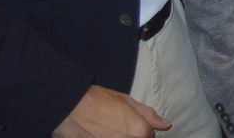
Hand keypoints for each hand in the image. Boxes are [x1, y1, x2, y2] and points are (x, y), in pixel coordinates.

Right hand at [53, 86, 169, 136]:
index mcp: (139, 130)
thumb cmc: (97, 100)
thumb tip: (166, 125)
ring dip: (121, 137)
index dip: (144, 130)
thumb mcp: (126, 101)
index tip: (133, 124)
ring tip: (108, 130)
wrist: (67, 107)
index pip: (150, 136)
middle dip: (133, 135)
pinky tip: (100, 134)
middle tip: (118, 127)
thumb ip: (148, 115)